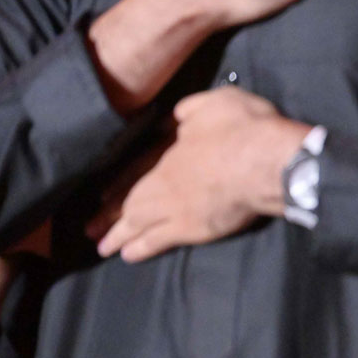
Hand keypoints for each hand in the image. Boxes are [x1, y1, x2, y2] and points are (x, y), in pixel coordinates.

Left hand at [88, 87, 307, 261]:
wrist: (267, 161)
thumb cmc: (245, 128)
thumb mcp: (215, 102)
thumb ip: (191, 110)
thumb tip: (174, 118)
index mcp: (168, 149)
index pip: (135, 168)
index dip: (118, 184)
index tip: (102, 196)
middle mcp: (163, 181)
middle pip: (129, 199)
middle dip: (108, 216)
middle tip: (90, 230)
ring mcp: (175, 206)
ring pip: (137, 223)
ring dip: (118, 235)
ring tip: (104, 247)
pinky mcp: (191, 228)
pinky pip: (158, 241)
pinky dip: (140, 248)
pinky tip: (128, 255)